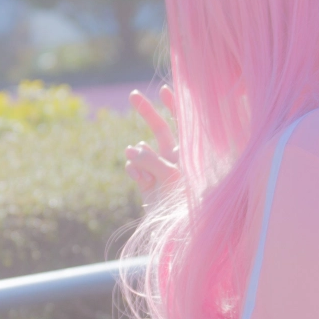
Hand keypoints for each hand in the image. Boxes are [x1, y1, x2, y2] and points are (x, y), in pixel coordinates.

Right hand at [125, 86, 179, 206]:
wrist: (178, 229)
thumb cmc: (185, 202)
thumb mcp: (171, 177)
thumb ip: (150, 160)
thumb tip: (129, 150)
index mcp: (189, 153)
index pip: (184, 122)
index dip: (175, 105)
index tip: (164, 89)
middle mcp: (175, 157)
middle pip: (159, 128)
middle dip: (146, 112)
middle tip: (132, 94)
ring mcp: (158, 168)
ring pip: (140, 150)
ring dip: (140, 159)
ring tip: (149, 176)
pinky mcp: (146, 181)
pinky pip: (133, 166)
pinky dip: (135, 173)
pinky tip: (143, 183)